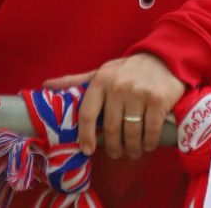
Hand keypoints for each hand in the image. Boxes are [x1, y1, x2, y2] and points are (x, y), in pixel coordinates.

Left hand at [44, 53, 184, 159]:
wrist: (165, 58)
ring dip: (132, 149)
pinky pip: (150, 131)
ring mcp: (139, 94)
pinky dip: (148, 143)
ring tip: (133, 152)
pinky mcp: (158, 100)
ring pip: (131, 133)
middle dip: (113, 147)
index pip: (87, 113)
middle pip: (111, 129)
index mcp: (101, 81)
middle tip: (116, 153)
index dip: (85, 136)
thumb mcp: (102, 73)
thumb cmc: (128, 70)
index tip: (87, 150)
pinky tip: (147, 145)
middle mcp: (118, 87)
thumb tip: (46, 85)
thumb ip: (76, 81)